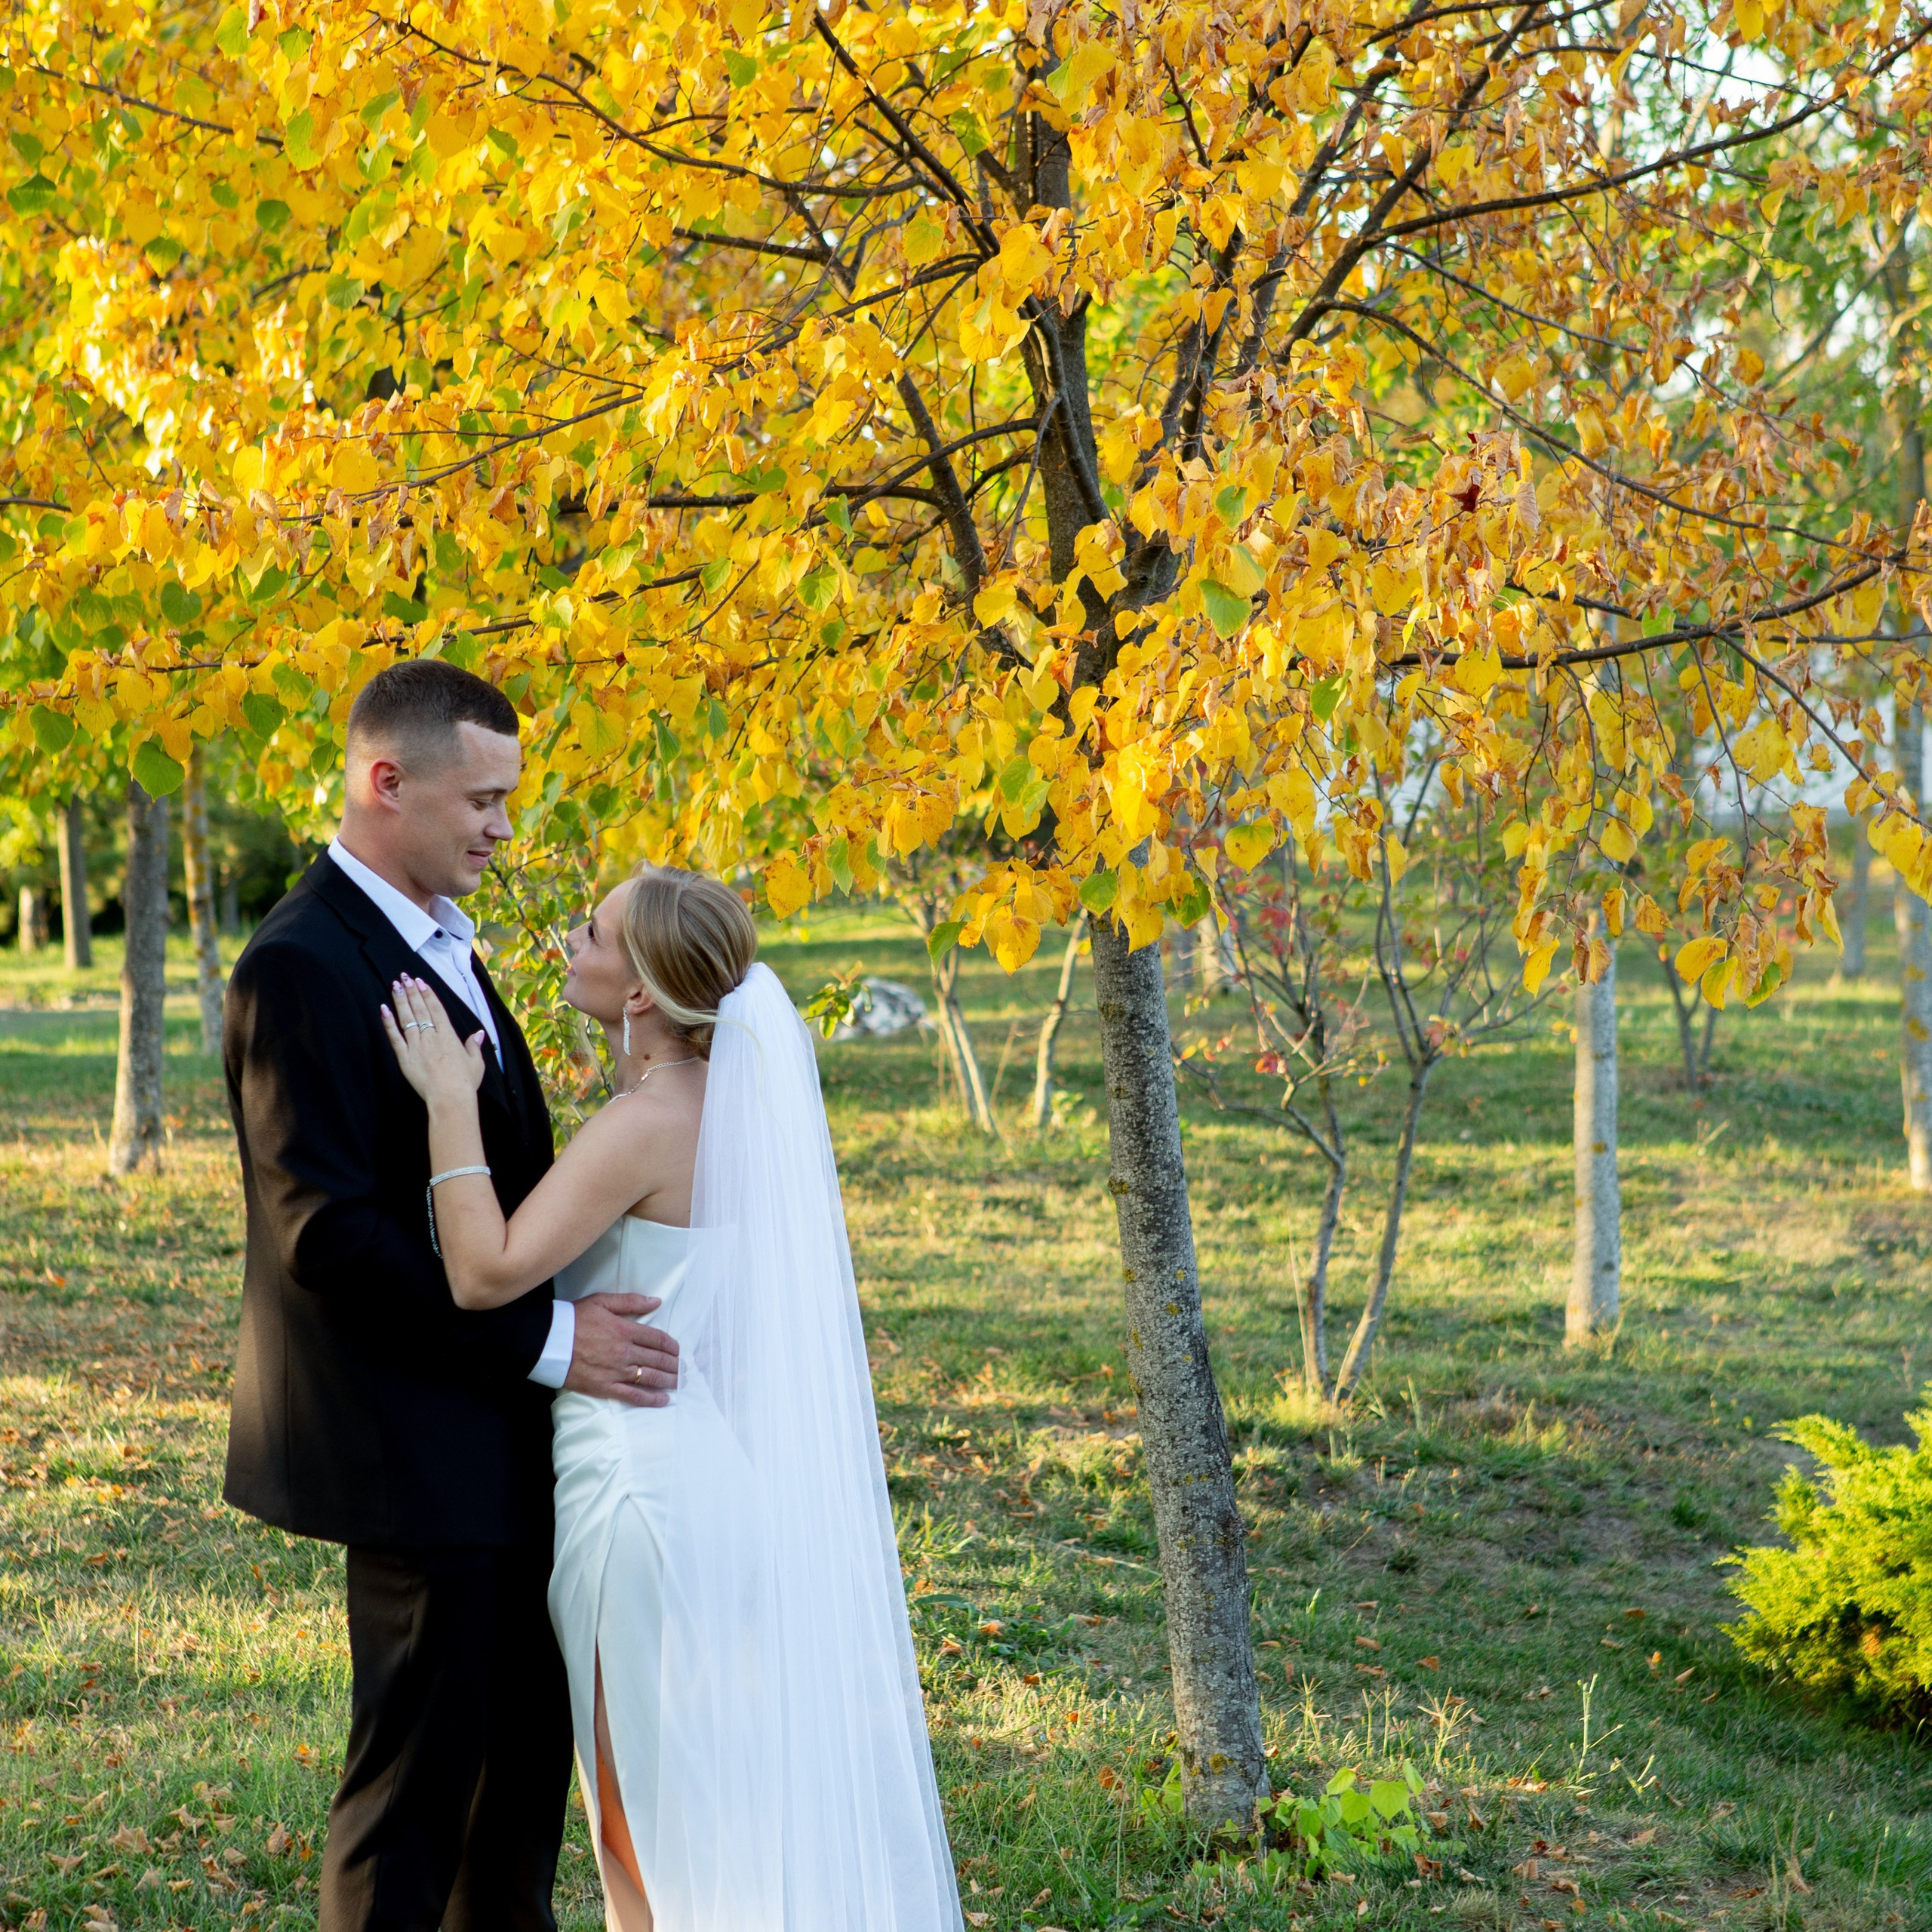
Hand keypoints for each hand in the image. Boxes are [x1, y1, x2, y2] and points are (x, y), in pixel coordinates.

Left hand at [381, 975, 485, 1104]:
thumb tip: (478, 1033)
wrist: (450, 1098)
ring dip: (401, 1001)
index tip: (420, 982)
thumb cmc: (465, 1082)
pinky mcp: (405, 1058)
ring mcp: (416, 1046)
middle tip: (404, 977)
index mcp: (448, 1036)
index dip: (428, 994)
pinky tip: (383, 1009)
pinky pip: (395, 1037)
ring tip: (395, 986)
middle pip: (420, 1009)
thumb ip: (474, 1046)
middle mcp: (431, 1037)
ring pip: (407, 1019)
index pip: (436, 1009)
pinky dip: (388, 1023)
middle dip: (412, 992)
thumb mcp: (476, 1063)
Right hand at [565, 1293, 680, 1407]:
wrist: (547, 1341)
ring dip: (669, 1381)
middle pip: (658, 1360)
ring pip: (650, 1378)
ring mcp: (616, 1371)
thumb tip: (656, 1301)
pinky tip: (663, 1400)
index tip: (678, 1351)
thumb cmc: (573, 1318)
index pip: (658, 1339)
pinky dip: (650, 1399)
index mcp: (626, 1330)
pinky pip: (633, 1396)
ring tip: (679, 1383)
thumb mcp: (602, 1301)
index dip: (671, 1346)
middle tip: (684, 1369)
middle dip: (675, 1365)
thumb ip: (631, 1301)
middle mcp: (625, 1352)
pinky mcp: (604, 1387)